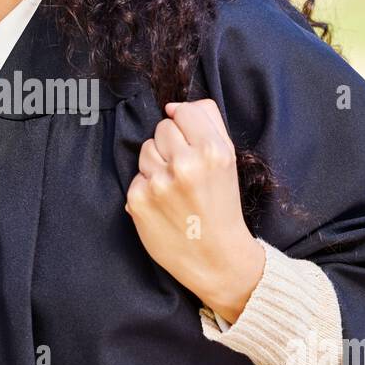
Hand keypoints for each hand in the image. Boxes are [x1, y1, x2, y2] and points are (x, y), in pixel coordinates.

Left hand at [124, 99, 264, 322]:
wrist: (217, 258)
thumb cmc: (222, 205)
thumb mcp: (228, 159)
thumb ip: (207, 122)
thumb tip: (172, 107)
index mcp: (212, 150)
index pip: (183, 112)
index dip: (186, 127)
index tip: (191, 144)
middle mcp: (185, 164)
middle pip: (162, 128)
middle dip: (171, 146)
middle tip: (185, 172)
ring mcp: (159, 183)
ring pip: (145, 150)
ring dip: (156, 165)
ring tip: (174, 188)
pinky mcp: (138, 201)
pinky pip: (135, 177)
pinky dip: (146, 189)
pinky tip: (163, 205)